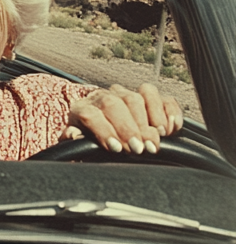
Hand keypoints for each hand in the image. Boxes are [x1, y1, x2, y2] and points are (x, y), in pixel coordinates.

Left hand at [61, 83, 183, 153]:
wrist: (103, 133)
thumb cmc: (92, 141)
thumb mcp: (78, 145)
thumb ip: (73, 140)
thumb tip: (72, 135)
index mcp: (82, 109)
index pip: (90, 114)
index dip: (104, 131)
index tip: (117, 149)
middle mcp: (103, 97)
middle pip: (115, 103)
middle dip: (128, 127)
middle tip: (139, 148)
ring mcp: (126, 95)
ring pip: (137, 96)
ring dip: (149, 118)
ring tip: (156, 139)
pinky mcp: (148, 98)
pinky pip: (161, 96)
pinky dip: (169, 110)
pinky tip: (172, 128)